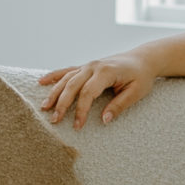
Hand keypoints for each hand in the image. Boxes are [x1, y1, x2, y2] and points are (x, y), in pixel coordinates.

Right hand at [38, 54, 153, 127]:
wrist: (143, 59)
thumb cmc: (141, 76)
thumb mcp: (136, 92)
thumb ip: (119, 105)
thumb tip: (104, 120)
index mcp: (106, 72)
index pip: (88, 92)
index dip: (81, 110)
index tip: (77, 126)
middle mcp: (93, 66)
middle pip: (72, 85)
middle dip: (62, 104)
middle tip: (54, 120)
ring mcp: (88, 65)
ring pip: (66, 78)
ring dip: (54, 93)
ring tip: (44, 107)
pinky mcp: (86, 67)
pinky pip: (67, 71)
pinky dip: (54, 76)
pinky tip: (42, 82)